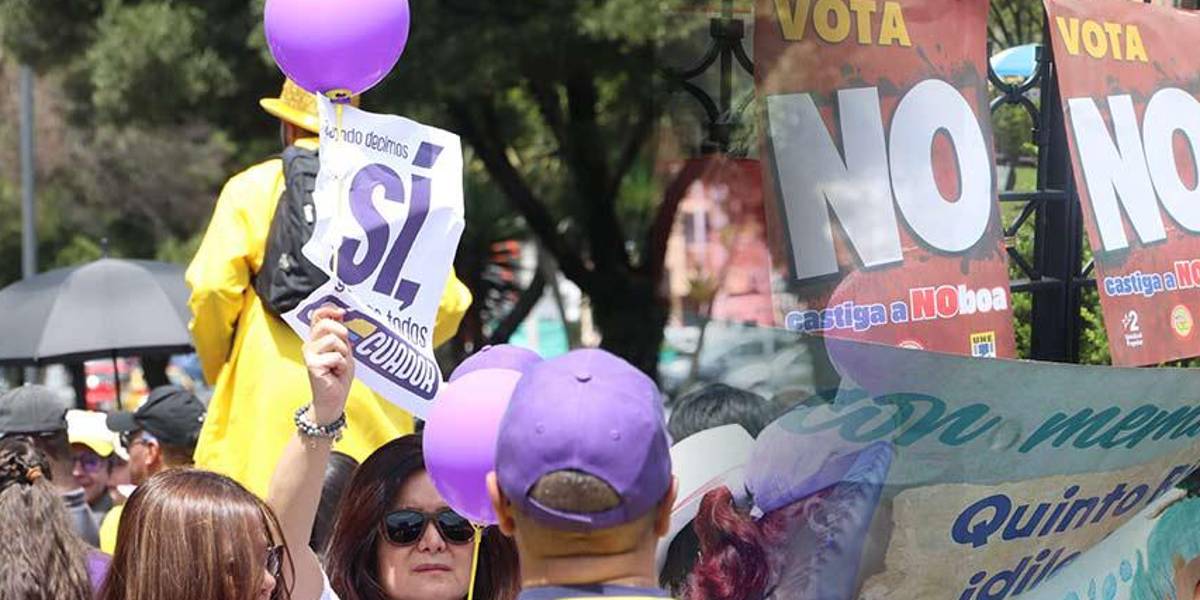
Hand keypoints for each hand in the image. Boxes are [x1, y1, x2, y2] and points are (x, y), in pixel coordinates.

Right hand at [302, 306, 353, 424]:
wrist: (334, 398)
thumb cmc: (338, 375)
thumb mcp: (344, 350)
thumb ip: (341, 334)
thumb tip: (341, 313)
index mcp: (317, 338)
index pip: (317, 315)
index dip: (328, 310)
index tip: (341, 312)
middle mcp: (310, 344)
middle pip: (325, 324)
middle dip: (341, 333)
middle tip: (344, 349)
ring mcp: (309, 354)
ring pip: (333, 340)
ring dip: (343, 353)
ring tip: (339, 364)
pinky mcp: (312, 365)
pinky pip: (336, 356)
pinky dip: (342, 365)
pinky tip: (336, 372)